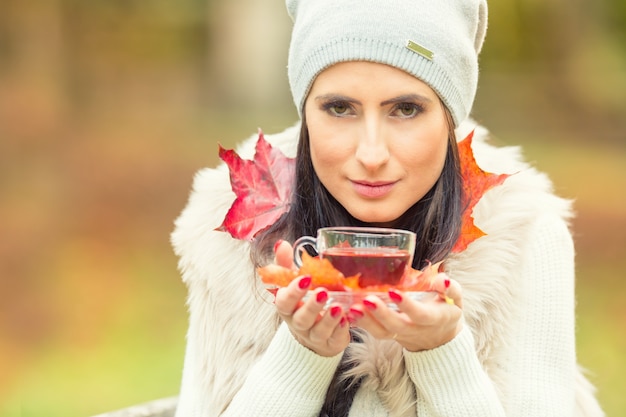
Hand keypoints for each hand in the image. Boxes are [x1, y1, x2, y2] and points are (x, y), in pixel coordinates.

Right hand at [273, 240, 349, 356]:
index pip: (284, 301)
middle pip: (301, 318)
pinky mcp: (330, 343)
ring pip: (318, 331)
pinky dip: (340, 330)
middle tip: (323, 292)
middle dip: (311, 306)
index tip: (306, 278)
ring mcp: (313, 336)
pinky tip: (347, 319)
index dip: (293, 291)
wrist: (313, 332)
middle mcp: (298, 323)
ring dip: (328, 319)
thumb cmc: (302, 302)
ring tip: (337, 307)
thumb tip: (281, 243)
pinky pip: (334, 339)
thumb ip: (286, 264)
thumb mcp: (294, 282)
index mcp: (287, 307)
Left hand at [348, 274, 462, 351]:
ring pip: (381, 332)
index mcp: (433, 318)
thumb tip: (442, 279)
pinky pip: (373, 332)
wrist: (440, 338)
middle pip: (396, 326)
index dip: (407, 305)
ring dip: (366, 321)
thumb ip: (451, 288)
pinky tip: (348, 313)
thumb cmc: (446, 310)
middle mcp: (415, 329)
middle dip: (381, 314)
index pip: (419, 314)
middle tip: (366, 300)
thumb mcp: (456, 299)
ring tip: (352, 308)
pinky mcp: (389, 335)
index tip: (393, 292)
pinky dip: (360, 324)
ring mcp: (400, 335)